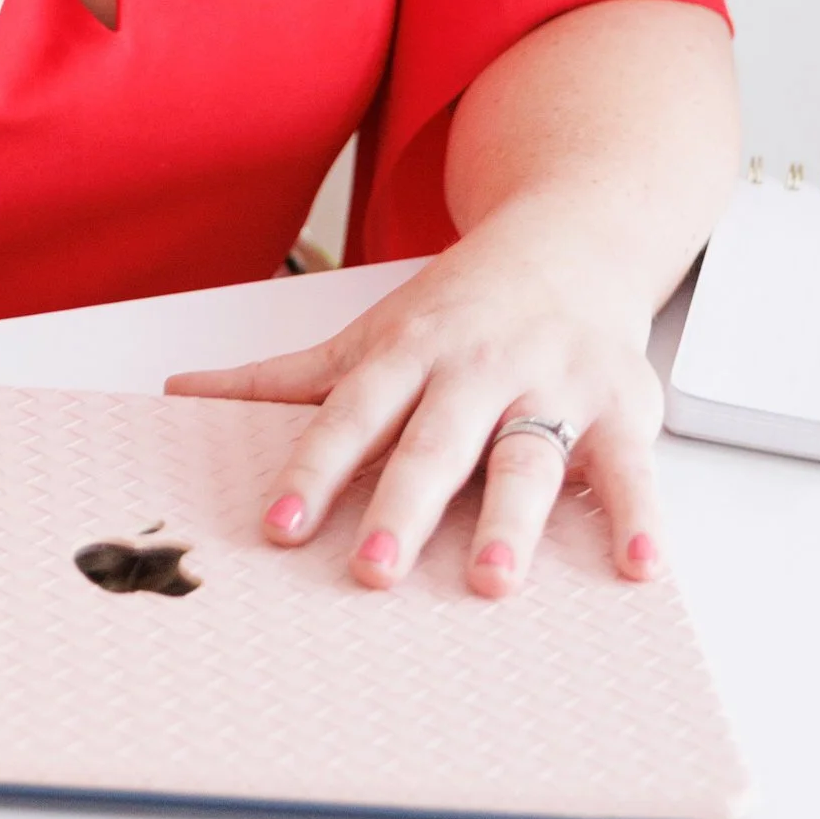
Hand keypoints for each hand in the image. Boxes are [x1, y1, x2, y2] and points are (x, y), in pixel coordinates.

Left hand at [166, 217, 667, 596]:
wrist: (570, 236)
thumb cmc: (458, 307)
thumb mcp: (369, 335)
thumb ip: (284, 379)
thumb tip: (180, 394)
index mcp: (409, 354)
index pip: (351, 415)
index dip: (315, 470)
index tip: (281, 527)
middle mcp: (477, 369)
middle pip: (435, 443)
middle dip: (403, 505)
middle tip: (372, 572)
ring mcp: (551, 387)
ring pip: (527, 458)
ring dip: (510, 521)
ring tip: (490, 582)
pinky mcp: (619, 407)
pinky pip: (631, 468)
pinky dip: (639, 516)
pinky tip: (639, 566)